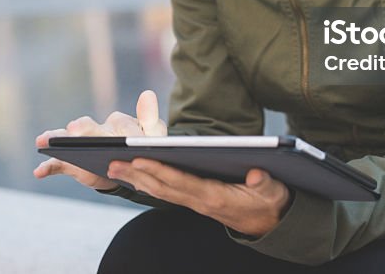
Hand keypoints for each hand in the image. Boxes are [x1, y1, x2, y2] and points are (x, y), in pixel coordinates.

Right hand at [33, 90, 167, 190]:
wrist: (128, 171)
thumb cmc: (142, 151)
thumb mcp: (152, 139)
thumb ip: (151, 120)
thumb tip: (147, 93)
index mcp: (120, 123)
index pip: (122, 125)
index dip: (127, 134)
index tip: (131, 141)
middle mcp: (97, 130)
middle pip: (88, 127)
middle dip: (83, 129)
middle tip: (75, 129)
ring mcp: (81, 145)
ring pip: (67, 139)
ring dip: (56, 139)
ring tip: (43, 140)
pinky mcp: (71, 163)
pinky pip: (57, 164)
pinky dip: (47, 167)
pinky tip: (39, 172)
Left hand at [106, 160, 292, 237]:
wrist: (272, 224)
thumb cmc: (271, 202)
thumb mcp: (273, 192)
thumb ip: (265, 184)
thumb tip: (256, 174)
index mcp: (216, 197)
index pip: (181, 182)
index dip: (160, 170)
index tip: (139, 159)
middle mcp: (201, 201)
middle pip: (163, 188)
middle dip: (137, 175)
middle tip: (111, 163)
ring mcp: (196, 203)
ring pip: (161, 191)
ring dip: (136, 179)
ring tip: (114, 167)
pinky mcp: (196, 200)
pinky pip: (167, 192)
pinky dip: (148, 183)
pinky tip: (134, 175)